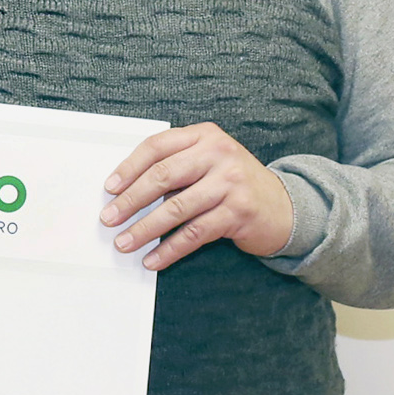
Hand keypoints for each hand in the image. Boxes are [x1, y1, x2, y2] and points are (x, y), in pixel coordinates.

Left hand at [102, 123, 294, 268]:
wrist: (284, 207)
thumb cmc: (234, 183)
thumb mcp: (208, 162)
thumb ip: (175, 166)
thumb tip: (125, 190)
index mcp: (205, 136)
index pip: (157, 146)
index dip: (129, 168)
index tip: (109, 188)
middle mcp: (219, 154)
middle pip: (163, 175)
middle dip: (130, 200)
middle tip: (109, 218)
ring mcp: (231, 183)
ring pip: (176, 208)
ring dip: (144, 229)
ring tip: (124, 242)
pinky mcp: (239, 212)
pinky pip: (194, 233)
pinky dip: (169, 249)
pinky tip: (153, 258)